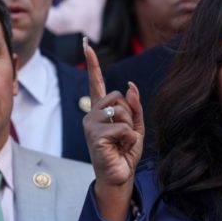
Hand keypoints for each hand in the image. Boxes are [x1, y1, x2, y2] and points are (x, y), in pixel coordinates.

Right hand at [82, 37, 143, 220]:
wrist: (119, 177)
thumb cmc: (124, 153)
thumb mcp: (135, 126)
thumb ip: (134, 106)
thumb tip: (131, 86)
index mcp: (101, 111)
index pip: (97, 82)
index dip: (92, 63)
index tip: (86, 44)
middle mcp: (92, 114)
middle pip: (119, 96)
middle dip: (130, 115)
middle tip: (124, 135)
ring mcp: (91, 124)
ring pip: (122, 111)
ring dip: (130, 128)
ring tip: (122, 143)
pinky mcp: (95, 136)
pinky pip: (124, 128)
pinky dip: (129, 139)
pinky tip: (120, 149)